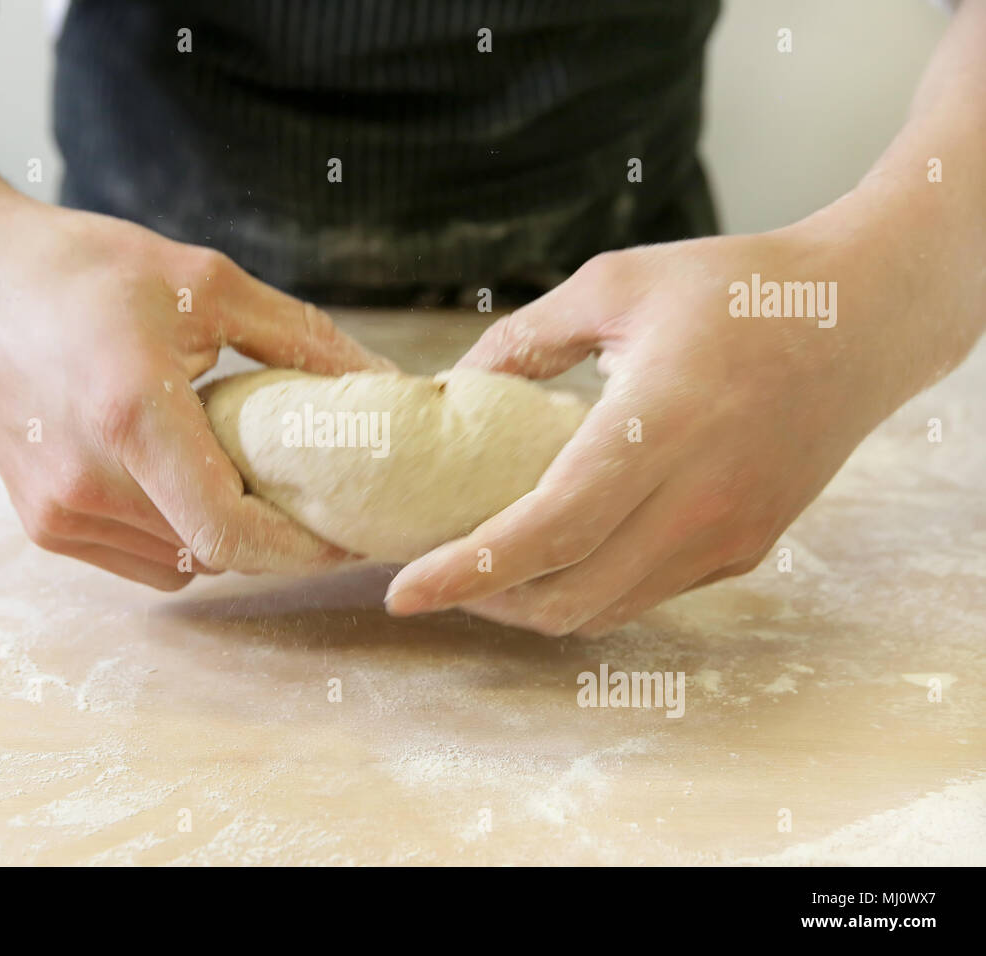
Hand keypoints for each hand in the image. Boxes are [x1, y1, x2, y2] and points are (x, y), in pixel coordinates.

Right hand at [0, 199, 389, 589]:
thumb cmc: (84, 270)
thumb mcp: (205, 281)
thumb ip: (300, 338)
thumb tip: (382, 381)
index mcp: (130, 415)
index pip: (232, 531)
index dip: (303, 547)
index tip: (348, 530)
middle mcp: (86, 480)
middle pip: (217, 553)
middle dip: (278, 536)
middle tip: (318, 498)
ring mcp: (58, 512)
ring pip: (184, 563)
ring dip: (228, 536)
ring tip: (247, 476)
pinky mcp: (44, 525)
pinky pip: (144, 558)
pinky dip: (181, 535)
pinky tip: (185, 479)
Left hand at [384, 225, 924, 634]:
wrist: (863, 318)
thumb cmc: (735, 289)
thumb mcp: (618, 285)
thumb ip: (527, 336)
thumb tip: (455, 384)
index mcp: (661, 425)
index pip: (549, 531)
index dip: (468, 571)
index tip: (403, 592)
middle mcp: (700, 499)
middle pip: (570, 597)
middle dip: (486, 602)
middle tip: (434, 574)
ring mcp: (730, 534)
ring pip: (608, 611)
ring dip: (535, 605)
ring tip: (485, 571)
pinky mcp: (746, 548)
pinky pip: (648, 594)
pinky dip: (589, 590)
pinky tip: (559, 555)